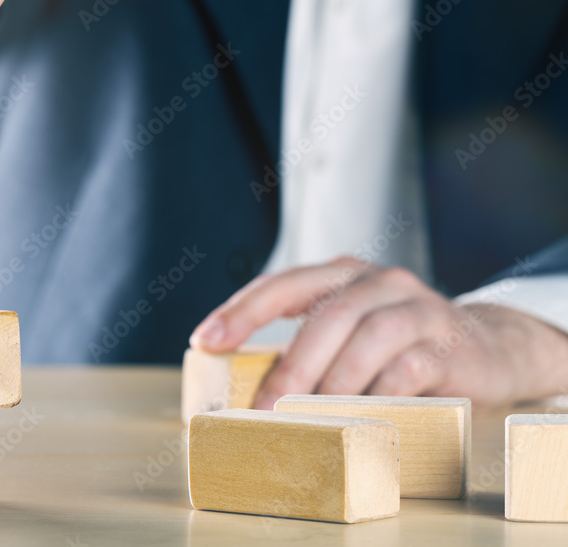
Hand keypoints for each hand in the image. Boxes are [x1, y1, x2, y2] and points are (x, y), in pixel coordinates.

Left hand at [189, 257, 567, 410]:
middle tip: (264, 409)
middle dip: (289, 366)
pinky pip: (408, 368)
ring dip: (332, 383)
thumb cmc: (399, 346)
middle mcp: (378, 281)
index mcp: (341, 274)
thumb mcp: (350, 333)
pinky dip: (379, 394)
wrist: (489, 349)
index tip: (205, 341)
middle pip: (324, 316)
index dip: (241, 311)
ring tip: (309, 419)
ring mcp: (417, 308)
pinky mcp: (448, 344)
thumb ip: (308, 345)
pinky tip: (361, 416)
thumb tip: (245, 390)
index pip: (282, 285)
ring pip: (366, 338)